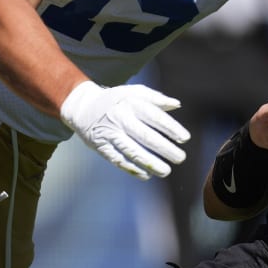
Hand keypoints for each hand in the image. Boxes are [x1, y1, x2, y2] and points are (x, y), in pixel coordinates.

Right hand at [59, 80, 189, 178]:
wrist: (83, 107)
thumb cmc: (116, 100)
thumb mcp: (133, 93)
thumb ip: (156, 98)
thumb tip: (177, 105)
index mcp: (130, 103)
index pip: (154, 116)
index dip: (171, 128)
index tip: (185, 139)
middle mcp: (120, 118)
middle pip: (145, 135)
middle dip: (164, 148)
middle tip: (180, 158)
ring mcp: (109, 133)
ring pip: (131, 150)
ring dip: (150, 163)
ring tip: (166, 171)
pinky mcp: (101, 146)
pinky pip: (118, 160)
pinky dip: (132, 168)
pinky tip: (146, 175)